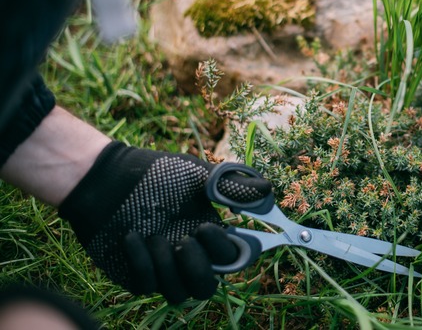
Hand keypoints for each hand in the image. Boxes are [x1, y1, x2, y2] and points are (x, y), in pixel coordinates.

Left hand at [59, 141, 270, 303]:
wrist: (108, 178)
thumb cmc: (155, 172)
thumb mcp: (197, 174)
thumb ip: (231, 185)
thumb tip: (268, 191)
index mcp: (208, 234)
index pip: (230, 259)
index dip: (223, 250)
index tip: (206, 227)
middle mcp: (188, 255)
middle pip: (206, 288)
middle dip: (198, 268)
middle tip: (183, 240)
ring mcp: (162, 267)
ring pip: (178, 293)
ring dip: (169, 266)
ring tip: (155, 236)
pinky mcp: (135, 273)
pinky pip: (146, 284)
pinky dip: (141, 261)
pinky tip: (131, 235)